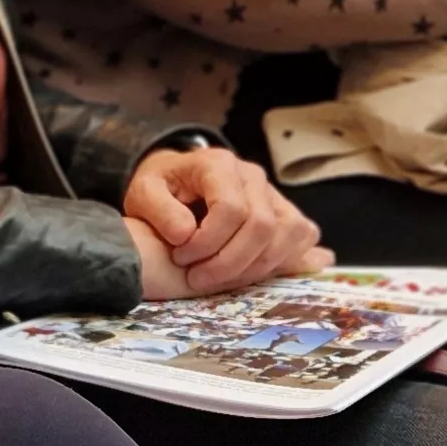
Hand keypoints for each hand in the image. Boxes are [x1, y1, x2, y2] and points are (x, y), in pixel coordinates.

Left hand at [121, 146, 330, 300]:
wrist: (177, 181)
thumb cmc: (161, 189)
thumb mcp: (144, 194)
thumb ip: (160, 211)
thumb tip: (185, 234)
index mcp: (218, 165)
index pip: (231, 209)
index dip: (208, 242)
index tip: (181, 259)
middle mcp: (253, 176)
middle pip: (261, 226)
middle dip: (229, 263)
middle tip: (196, 278)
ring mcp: (273, 193)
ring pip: (287, 234)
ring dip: (254, 268)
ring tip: (218, 280)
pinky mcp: (285, 212)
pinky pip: (302, 236)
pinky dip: (285, 261)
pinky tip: (254, 275)